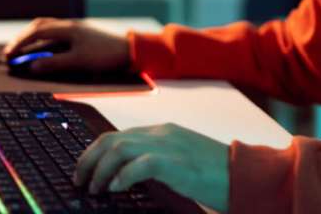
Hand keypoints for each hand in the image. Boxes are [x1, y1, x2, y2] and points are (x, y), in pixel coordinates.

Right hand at [2, 18, 130, 73]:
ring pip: (49, 28)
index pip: (37, 32)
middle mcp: (71, 25)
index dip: (21, 43)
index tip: (8, 54)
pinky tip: (44, 49)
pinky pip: (57, 33)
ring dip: (34, 38)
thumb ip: (54, 63)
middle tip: (11, 52)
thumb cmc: (105, 55)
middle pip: (41, 26)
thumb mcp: (78, 61)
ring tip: (23, 50)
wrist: (130, 50)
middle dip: (24, 38)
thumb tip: (32, 66)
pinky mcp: (82, 34)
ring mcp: (77, 28)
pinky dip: (45, 40)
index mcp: (68, 28)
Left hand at [74, 123, 229, 212]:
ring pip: (119, 148)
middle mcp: (161, 133)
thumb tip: (125, 174)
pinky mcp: (174, 162)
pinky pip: (139, 164)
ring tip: (95, 189)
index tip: (84, 169)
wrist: (240, 171)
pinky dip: (123, 176)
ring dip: (101, 170)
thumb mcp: (179, 158)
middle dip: (89, 159)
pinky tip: (117, 188)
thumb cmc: (213, 170)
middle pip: (111, 139)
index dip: (94, 152)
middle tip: (80, 181)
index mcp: (162, 131)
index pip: (117, 134)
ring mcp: (168, 145)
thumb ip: (155, 158)